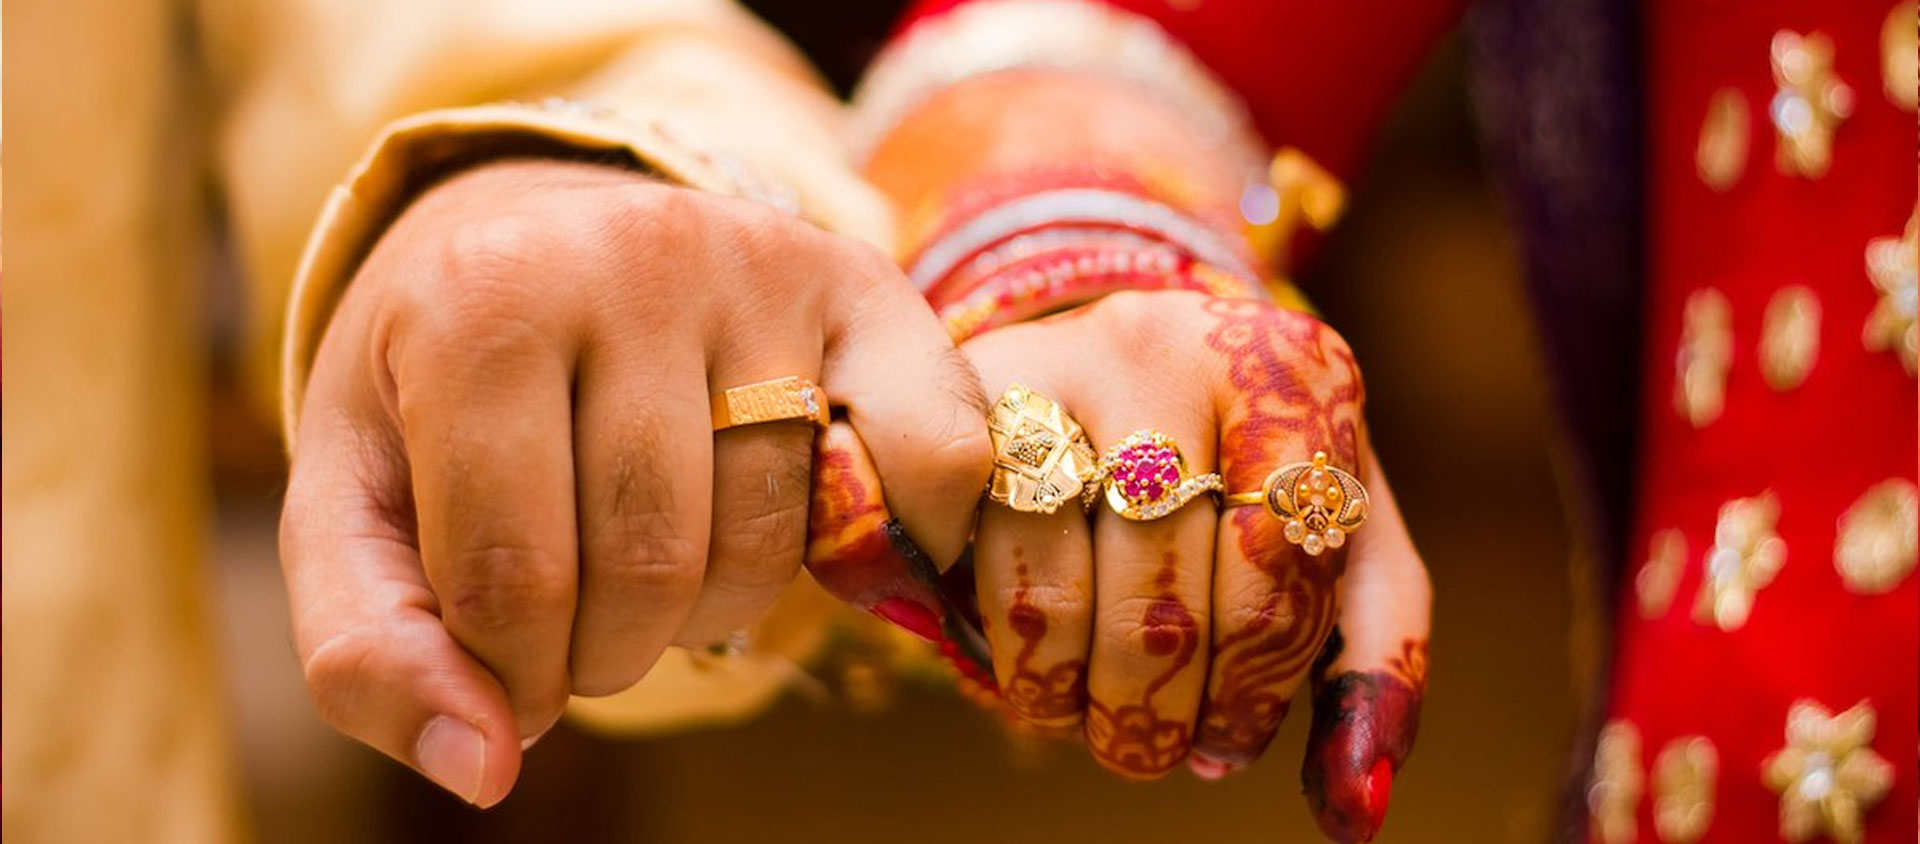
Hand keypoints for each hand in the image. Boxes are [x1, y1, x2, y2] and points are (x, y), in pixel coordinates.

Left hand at [279, 159, 989, 805]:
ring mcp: (763, 263)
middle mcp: (634, 254)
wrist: (529, 228)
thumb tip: (481, 770)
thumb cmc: (434, 386)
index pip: (512, 576)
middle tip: (583, 628)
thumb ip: (370, 647)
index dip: (509, 674)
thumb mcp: (352, 499)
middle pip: (651, 562)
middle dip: (609, 650)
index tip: (505, 668)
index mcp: (480, 303)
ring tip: (663, 572)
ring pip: (774, 535)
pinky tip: (832, 552)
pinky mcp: (862, 284)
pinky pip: (932, 454)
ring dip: (718, 610)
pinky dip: (906, 537)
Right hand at [962, 291, 1429, 842]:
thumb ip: (1371, 667)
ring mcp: (1059, 358)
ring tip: (1082, 717)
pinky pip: (964, 553)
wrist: (1139, 363)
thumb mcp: (1340, 548)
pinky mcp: (964, 389)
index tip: (1226, 742)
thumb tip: (1353, 810)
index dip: (1246, 686)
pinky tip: (1022, 656)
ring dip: (1063, 685)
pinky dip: (986, 631)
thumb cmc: (1256, 477)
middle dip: (1152, 704)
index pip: (1274, 566)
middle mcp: (1174, 345)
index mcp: (1295, 376)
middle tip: (1147, 749)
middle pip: (1159, 585)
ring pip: (1050, 579)